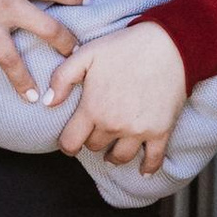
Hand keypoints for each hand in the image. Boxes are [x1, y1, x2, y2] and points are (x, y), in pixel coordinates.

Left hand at [51, 22, 188, 173]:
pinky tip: (144, 171)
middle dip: (92, 141)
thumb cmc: (125, 47)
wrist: (169, 45)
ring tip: (113, 150)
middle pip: (95, 147)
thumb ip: (62, 78)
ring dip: (114, 156)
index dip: (67, 145)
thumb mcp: (86, 54)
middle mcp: (114, 124)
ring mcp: (138, 130)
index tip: (70, 143)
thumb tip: (47, 102)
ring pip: (120, 157)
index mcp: (93, 108)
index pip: (71, 142)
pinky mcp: (161, 130)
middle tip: (97, 131)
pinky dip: (148, 168)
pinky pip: (153, 158)